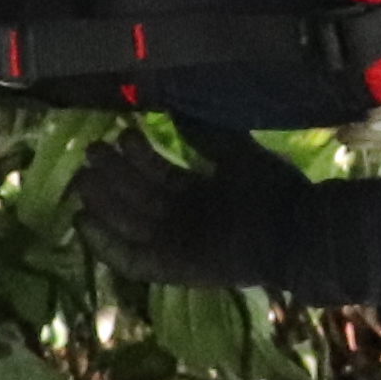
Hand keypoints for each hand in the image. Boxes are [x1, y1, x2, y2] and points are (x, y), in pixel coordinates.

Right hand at [72, 130, 321, 284]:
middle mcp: (184, 220)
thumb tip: (179, 110)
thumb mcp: (238, 155)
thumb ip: (209, 137)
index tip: (121, 133)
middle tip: (91, 150)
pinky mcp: (172, 269)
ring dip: (103, 202)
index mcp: (200, 194)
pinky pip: (132, 260)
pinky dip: (106, 245)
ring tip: (83, 174)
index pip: (157, 174)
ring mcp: (176, 245)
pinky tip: (83, 221)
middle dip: (111, 175)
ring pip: (129, 223)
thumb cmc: (274, 193)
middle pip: (137, 197)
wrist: (297, 232)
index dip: (137, 155)